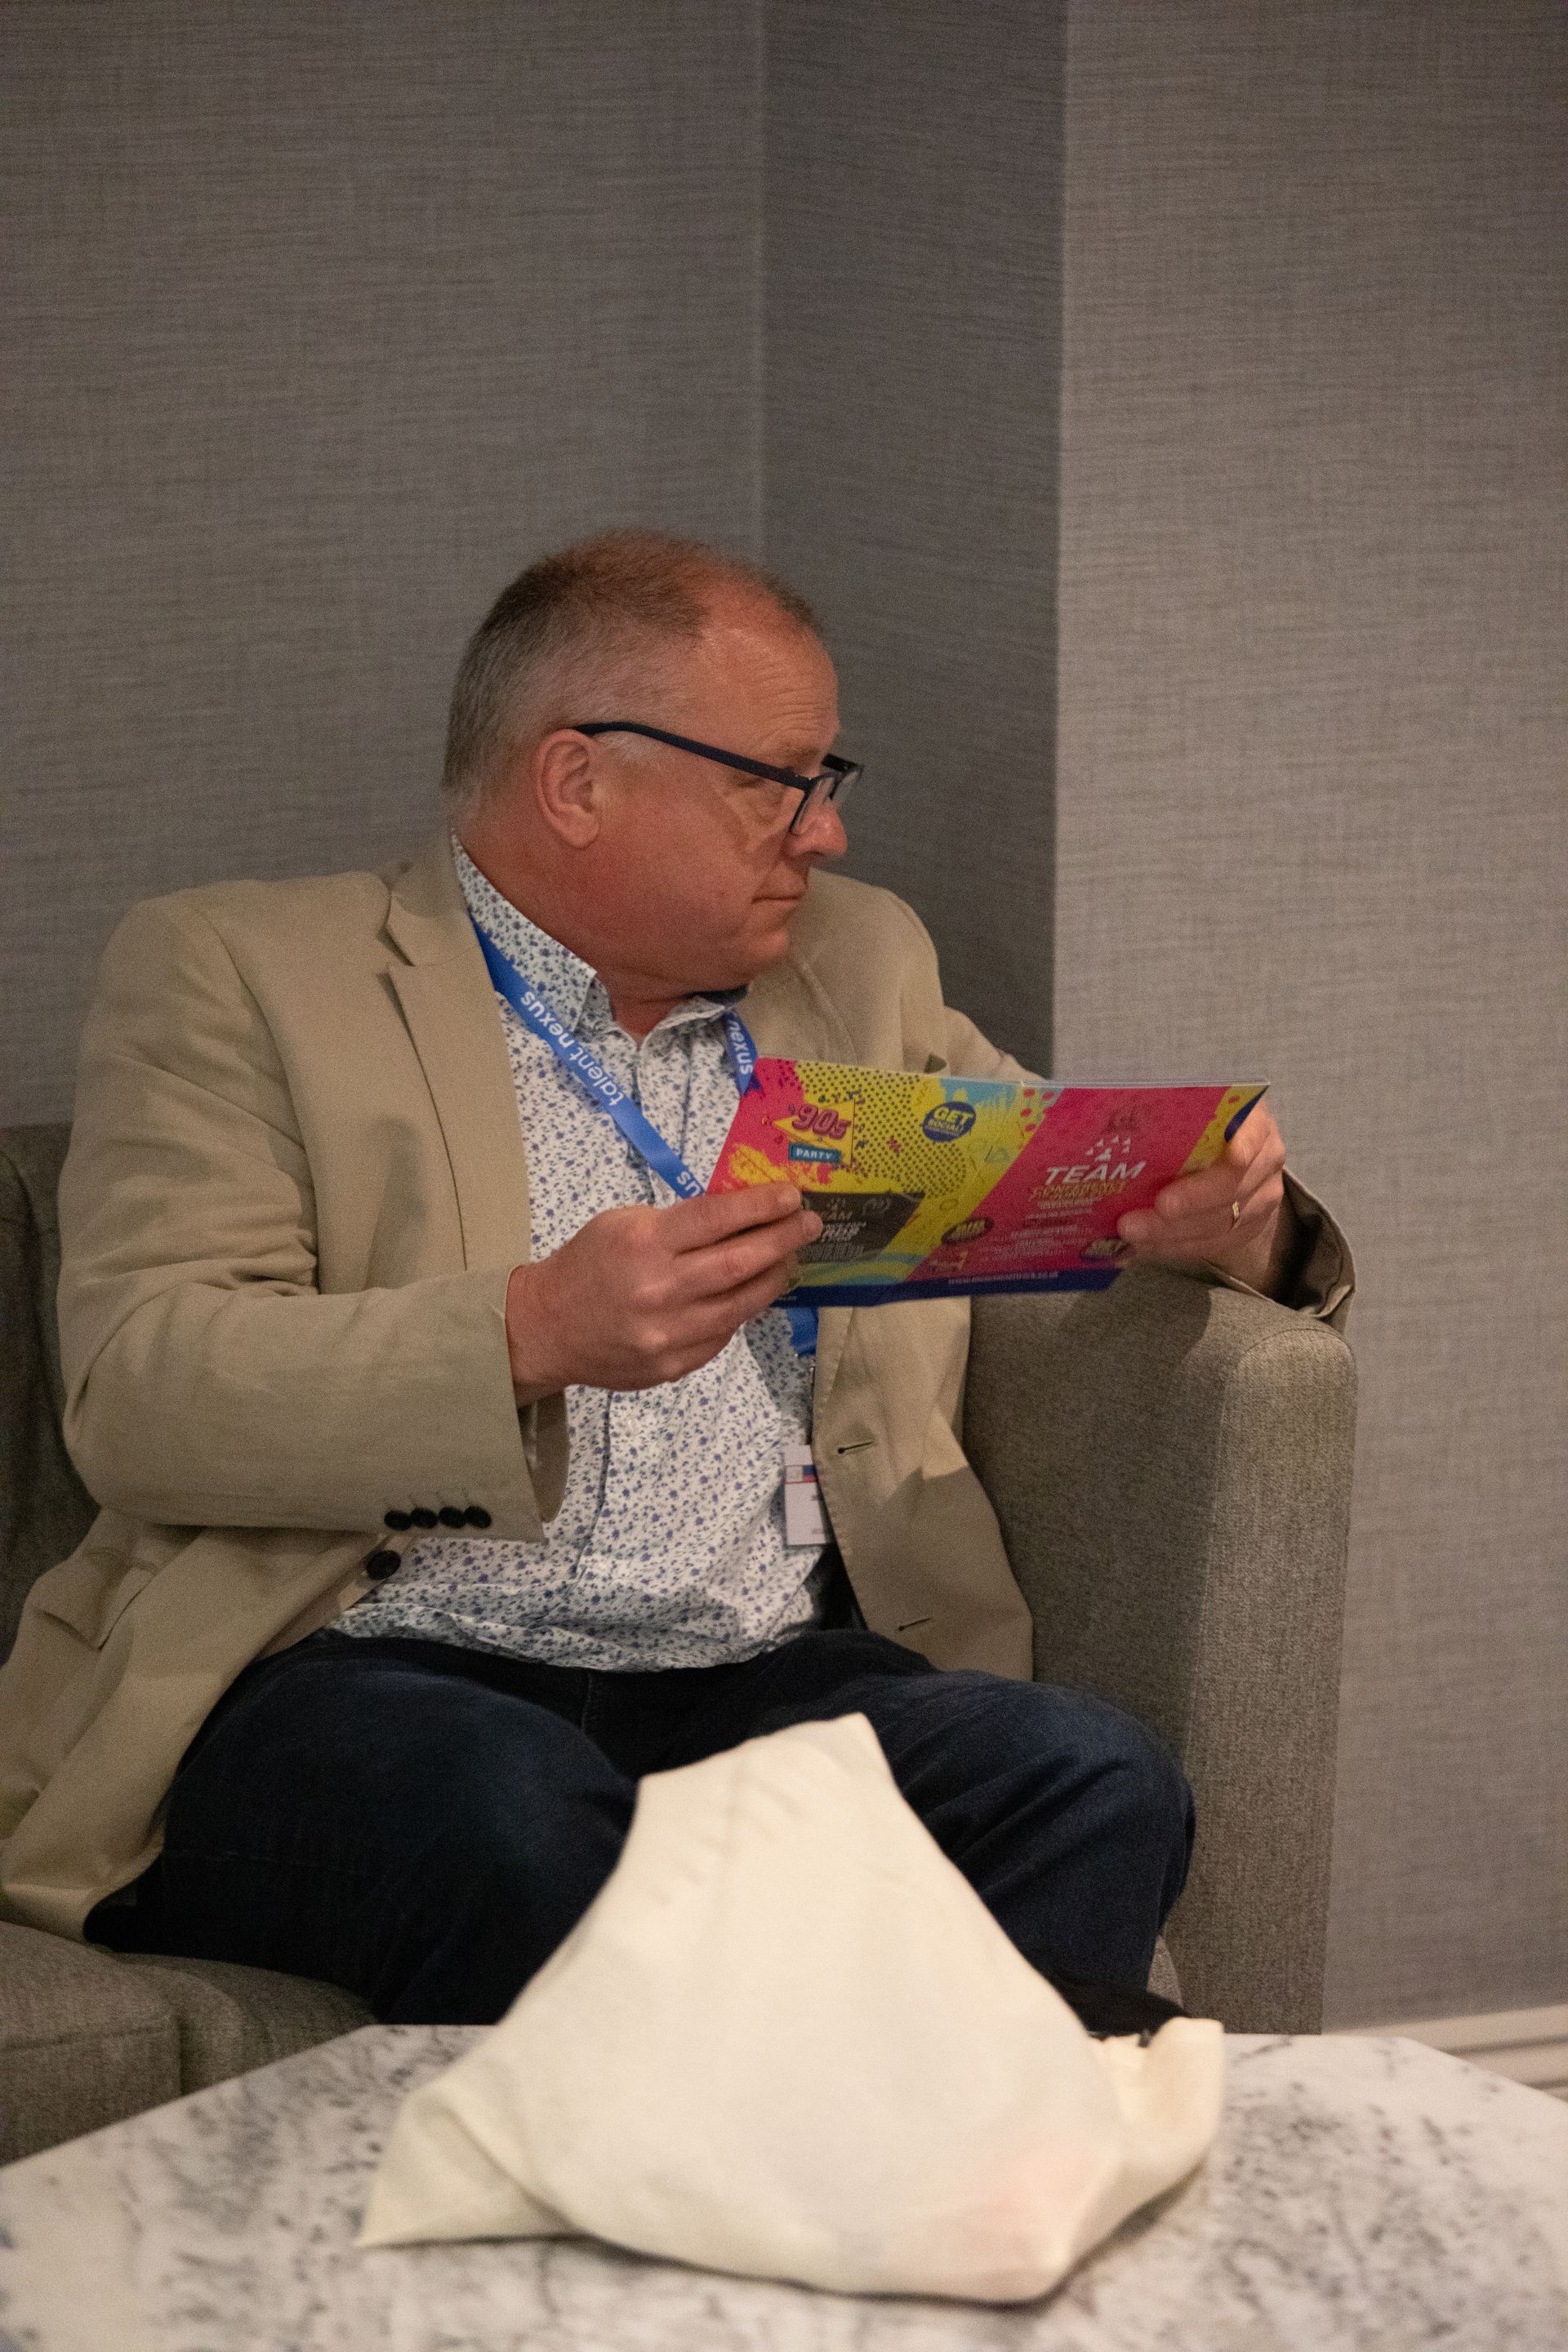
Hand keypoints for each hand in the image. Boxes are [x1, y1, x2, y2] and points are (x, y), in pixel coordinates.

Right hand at [505, 1185, 822, 1401]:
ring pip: (743, 1304)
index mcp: (645, 1243)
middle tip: (810, 1224)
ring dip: (774, 1277)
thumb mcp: (624, 1223)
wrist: (547, 1328)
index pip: (718, 1218)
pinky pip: (723, 1334)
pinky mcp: (675, 1365)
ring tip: (789, 1258)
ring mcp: (670, 1333)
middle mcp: (661, 1289)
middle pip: (741, 1262)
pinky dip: (742, 1309)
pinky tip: (751, 1292)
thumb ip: (680, 1222)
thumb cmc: (588, 1264)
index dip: (762, 1205)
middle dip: (784, 1239)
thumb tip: (741, 1214)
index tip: (792, 1195)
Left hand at [1117, 1104, 1291, 1295]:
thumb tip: (1114, 1130)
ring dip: (1172, 1234)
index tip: (1198, 1176)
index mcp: (1251, 1118)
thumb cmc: (1198, 1126)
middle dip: (1183, 1206)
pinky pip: (1218, 1244)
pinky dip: (1179, 1247)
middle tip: (1134, 1219)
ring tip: (1132, 1235)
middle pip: (1229, 1187)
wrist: (1233, 1155)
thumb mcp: (1190, 1111)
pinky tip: (1148, 1247)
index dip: (1235, 1150)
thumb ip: (1168, 1118)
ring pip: (1222, 1223)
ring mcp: (1264, 1193)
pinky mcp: (1254, 1224)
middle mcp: (1266, 1155)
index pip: (1249, 1136)